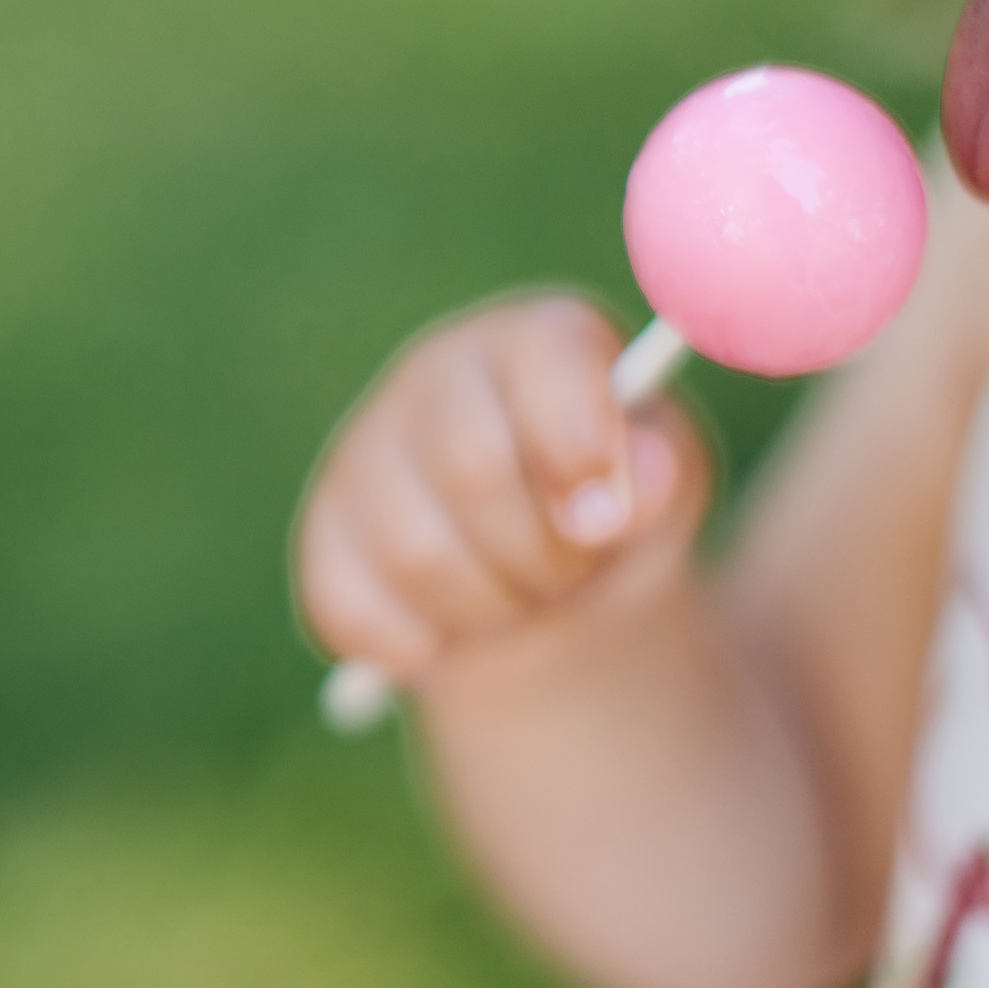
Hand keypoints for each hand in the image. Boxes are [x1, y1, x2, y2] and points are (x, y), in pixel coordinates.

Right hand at [295, 296, 709, 684]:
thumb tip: (626, 485)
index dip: (576, 445)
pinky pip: (355, 610)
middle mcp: (437, 375)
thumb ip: (660, 474)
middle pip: (471, 466)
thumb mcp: (666, 488)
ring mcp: (364, 450)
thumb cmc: (617, 512)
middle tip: (572, 576)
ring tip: (521, 596)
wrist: (557, 591)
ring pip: (414, 554)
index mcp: (533, 342)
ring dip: (490, 608)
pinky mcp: (322, 534)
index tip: (603, 521)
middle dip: (542, 552)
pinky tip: (453, 625)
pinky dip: (420, 645)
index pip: (542, 363)